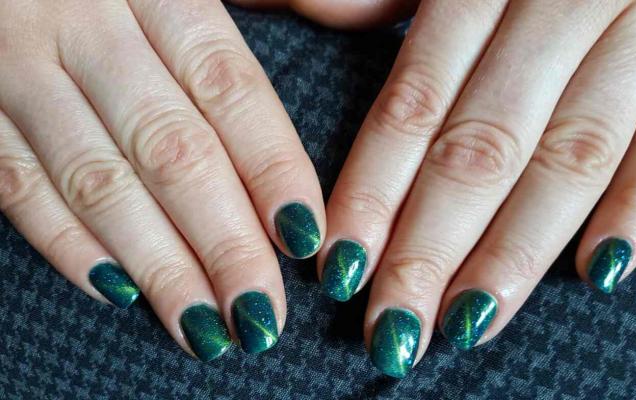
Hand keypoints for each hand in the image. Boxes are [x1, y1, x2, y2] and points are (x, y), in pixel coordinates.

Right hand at [0, 1, 324, 359]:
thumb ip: (267, 0)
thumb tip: (370, 17)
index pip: (230, 89)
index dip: (272, 169)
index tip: (305, 238)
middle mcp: (87, 23)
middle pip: (173, 150)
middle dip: (223, 242)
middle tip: (260, 312)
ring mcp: (18, 63)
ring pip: (98, 181)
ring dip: (157, 264)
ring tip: (203, 326)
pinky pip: (13, 183)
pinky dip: (66, 243)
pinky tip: (117, 290)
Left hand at [240, 0, 635, 376]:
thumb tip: (294, 10)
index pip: (414, 104)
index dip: (374, 190)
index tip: (341, 266)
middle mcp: (557, 4)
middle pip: (481, 147)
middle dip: (431, 246)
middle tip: (392, 328)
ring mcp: (635, 31)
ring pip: (568, 158)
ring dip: (515, 252)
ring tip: (466, 322)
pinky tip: (596, 270)